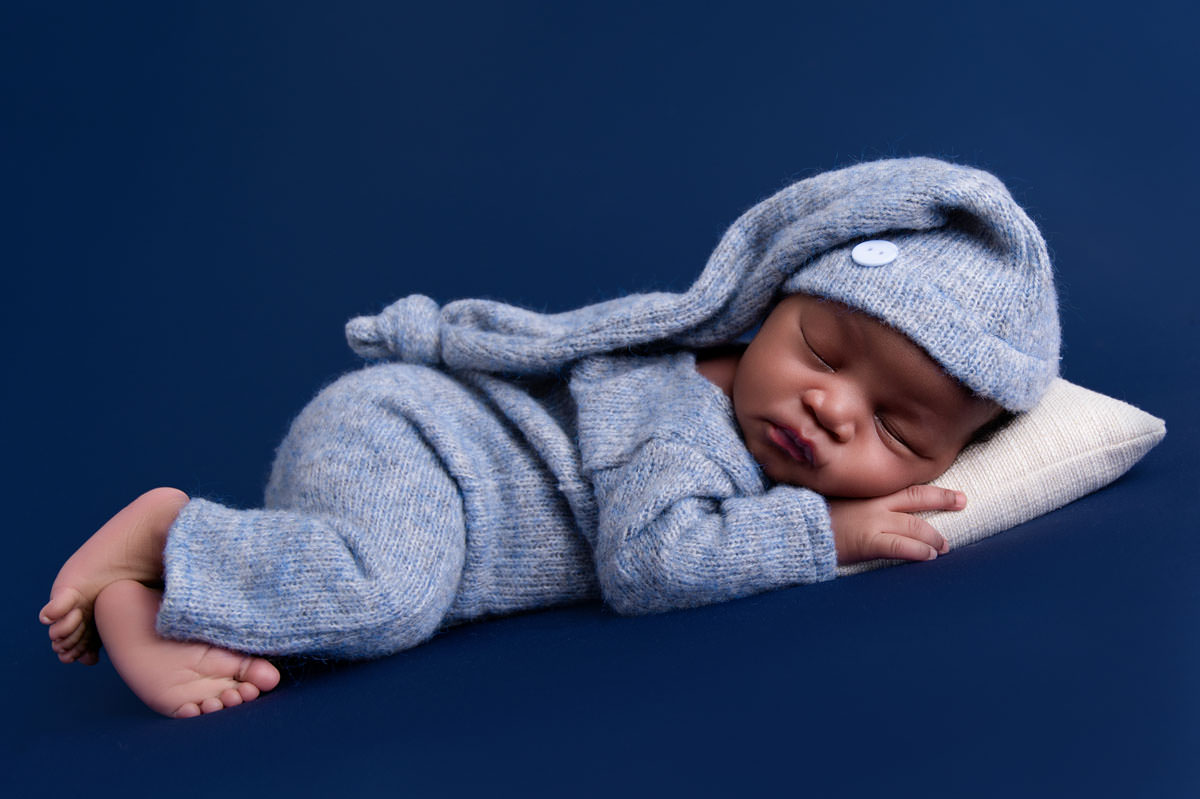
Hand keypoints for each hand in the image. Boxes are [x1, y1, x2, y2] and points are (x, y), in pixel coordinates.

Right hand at [828, 485, 965, 564]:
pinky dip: (919, 550)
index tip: (953, 493)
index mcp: (870, 494)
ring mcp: (874, 523)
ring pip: (915, 526)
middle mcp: (876, 505)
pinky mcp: (869, 542)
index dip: (933, 491)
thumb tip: (877, 513)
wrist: (799, 528)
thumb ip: (860, 505)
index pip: (907, 488)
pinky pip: (901, 545)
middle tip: (963, 502)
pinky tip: (930, 556)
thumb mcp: (840, 503)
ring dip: (934, 537)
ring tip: (944, 547)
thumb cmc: (815, 518)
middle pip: (917, 498)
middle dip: (943, 500)